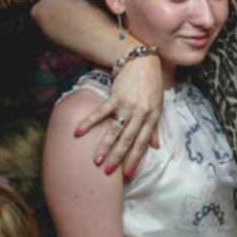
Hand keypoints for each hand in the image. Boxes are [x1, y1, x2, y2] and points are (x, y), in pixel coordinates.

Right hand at [74, 55, 162, 176]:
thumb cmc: (151, 85)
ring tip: (96, 160)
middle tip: (108, 172)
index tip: (128, 174)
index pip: (142, 143)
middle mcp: (140, 114)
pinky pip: (101, 113)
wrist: (143, 62)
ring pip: (114, 130)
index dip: (135, 160)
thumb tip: (155, 146)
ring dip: (104, 146)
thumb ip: (154, 127)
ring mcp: (127, 106)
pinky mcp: (115, 97)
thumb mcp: (158, 106)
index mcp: (152, 118)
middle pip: (127, 140)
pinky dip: (89, 123)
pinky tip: (78, 132)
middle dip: (117, 158)